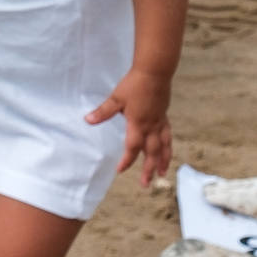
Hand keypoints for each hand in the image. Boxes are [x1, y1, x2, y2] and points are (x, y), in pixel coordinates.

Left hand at [86, 68, 172, 185]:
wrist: (154, 73)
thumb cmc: (134, 85)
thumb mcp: (116, 98)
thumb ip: (103, 112)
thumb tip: (88, 120)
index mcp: (138, 124)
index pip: (132, 147)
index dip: (127, 160)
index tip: (120, 170)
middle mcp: (151, 126)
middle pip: (151, 152)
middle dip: (148, 169)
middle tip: (146, 184)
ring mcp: (160, 122)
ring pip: (163, 146)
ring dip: (162, 161)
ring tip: (162, 173)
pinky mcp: (164, 116)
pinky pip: (168, 136)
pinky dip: (168, 146)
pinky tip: (167, 149)